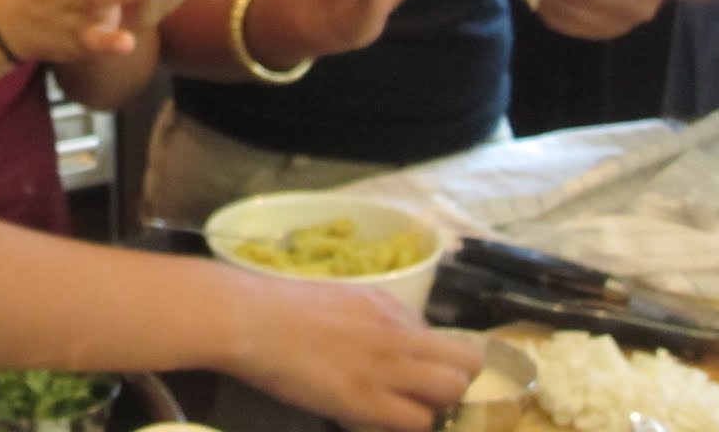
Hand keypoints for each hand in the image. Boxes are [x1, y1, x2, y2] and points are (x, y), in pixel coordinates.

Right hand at [227, 275, 481, 430]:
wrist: (252, 319)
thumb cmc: (280, 307)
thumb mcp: (341, 299)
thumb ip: (374, 318)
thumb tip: (393, 339)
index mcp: (388, 305)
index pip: (443, 338)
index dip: (437, 361)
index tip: (418, 374)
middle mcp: (398, 332)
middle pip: (466, 362)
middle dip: (454, 383)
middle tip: (425, 397)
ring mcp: (386, 366)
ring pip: (452, 390)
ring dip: (436, 406)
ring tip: (406, 411)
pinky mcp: (368, 400)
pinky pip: (417, 421)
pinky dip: (409, 425)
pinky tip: (382, 421)